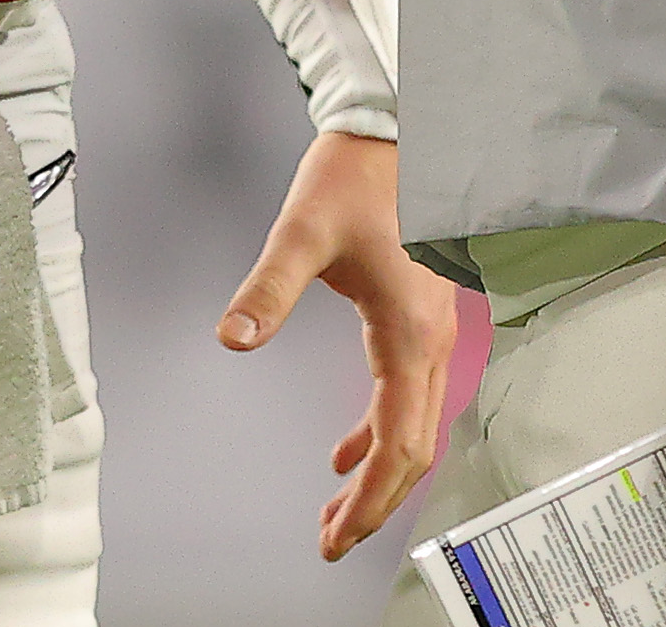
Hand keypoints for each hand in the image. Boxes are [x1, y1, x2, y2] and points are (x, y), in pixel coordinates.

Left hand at [216, 130, 463, 560]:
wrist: (395, 127)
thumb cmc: (358, 174)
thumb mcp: (303, 233)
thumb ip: (268, 289)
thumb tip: (235, 337)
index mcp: (410, 332)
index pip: (397, 443)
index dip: (369, 500)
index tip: (336, 537)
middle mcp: (431, 337)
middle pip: (413, 446)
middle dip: (375, 501)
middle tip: (333, 539)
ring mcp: (430, 326)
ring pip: (414, 423)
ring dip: (378, 469)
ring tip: (337, 509)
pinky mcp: (418, 314)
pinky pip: (406, 392)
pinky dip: (380, 427)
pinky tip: (346, 445)